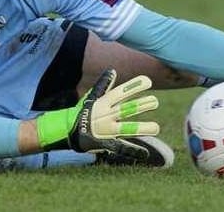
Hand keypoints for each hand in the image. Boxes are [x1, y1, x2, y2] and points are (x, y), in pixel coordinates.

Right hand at [36, 68, 159, 158]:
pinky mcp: (105, 144)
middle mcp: (106, 115)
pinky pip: (121, 148)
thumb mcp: (92, 97)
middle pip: (126, 109)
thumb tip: (112, 70)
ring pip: (126, 128)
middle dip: (141, 105)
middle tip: (156, 102)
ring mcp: (106, 130)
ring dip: (142, 128)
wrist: (66, 130)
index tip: (148, 81)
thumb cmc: (82, 111)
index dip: (134, 86)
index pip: (120, 92)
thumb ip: (104, 85)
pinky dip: (133, 151)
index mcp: (103, 103)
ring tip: (157, 128)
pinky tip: (145, 153)